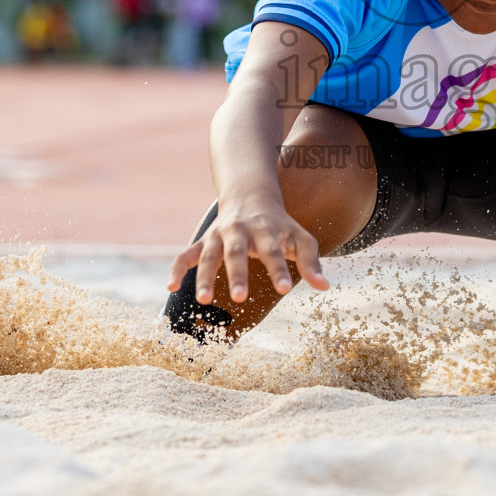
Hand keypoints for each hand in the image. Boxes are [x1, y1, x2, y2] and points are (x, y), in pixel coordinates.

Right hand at [167, 204, 329, 303]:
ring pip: (209, 255)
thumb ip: (310, 261)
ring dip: (205, 276)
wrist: (250, 194)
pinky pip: (186, 254)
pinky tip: (170, 288)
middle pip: (237, 252)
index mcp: (266, 229)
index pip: (273, 251)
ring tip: (205, 300)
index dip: (278, 269)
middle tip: (241, 298)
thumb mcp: (300, 237)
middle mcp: (240, 231)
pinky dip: (177, 269)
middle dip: (237, 274)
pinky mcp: (204, 241)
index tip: (283, 289)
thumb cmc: (280, 224)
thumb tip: (325, 287)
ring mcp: (219, 235)